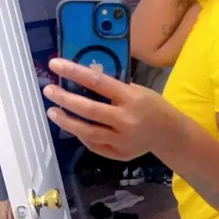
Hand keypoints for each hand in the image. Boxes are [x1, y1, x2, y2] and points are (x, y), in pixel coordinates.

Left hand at [43, 59, 176, 160]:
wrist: (170, 134)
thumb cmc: (153, 106)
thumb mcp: (138, 90)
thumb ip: (114, 87)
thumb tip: (85, 76)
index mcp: (131, 99)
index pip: (98, 82)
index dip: (74, 72)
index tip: (55, 65)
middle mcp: (126, 121)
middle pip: (88, 110)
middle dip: (65, 99)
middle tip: (49, 91)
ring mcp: (122, 140)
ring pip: (87, 132)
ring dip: (66, 121)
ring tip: (53, 112)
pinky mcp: (119, 154)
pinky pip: (94, 144)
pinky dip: (82, 135)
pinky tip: (73, 127)